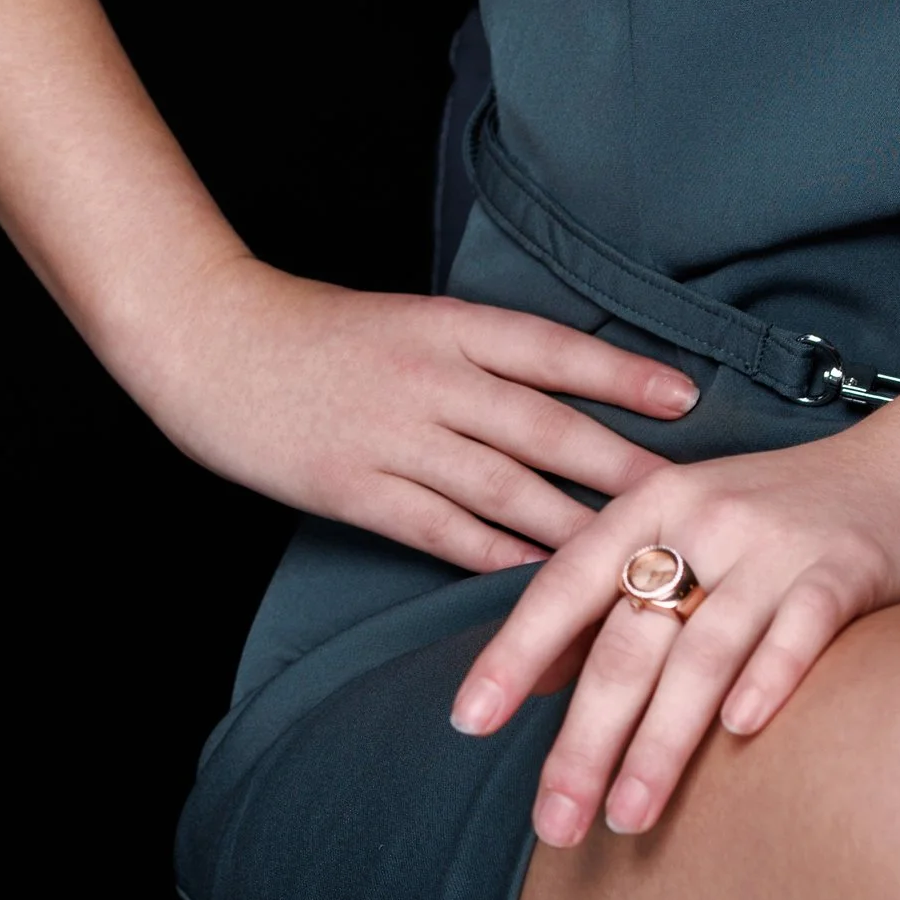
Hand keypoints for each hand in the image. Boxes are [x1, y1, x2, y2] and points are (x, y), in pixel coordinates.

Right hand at [115, 253, 700, 569]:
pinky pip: (439, 531)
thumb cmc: (315, 329)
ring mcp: (393, 436)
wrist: (214, 341)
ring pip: (501, 487)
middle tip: (682, 496)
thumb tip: (556, 384)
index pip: (553, 349)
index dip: (622, 374)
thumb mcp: (407, 318)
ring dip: (569, 524)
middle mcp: (432, 378)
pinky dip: (491, 557)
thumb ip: (474, 350)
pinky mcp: (355, 489)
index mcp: (448, 324)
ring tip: (629, 555)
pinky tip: (534, 580)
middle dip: (617, 464)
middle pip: (542, 426)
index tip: (685, 398)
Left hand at [448, 421, 899, 845]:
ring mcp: (782, 542)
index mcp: (660, 499)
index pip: (568, 580)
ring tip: (627, 816)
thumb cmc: (788, 513)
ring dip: (661, 742)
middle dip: (584, 738)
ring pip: (705, 650)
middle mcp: (712, 514)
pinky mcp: (849, 568)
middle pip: (631, 638)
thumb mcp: (690, 526)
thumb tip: (530, 675)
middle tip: (554, 821)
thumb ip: (613, 589)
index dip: (516, 652)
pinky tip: (741, 733)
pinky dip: (770, 679)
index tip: (470, 721)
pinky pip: (801, 630)